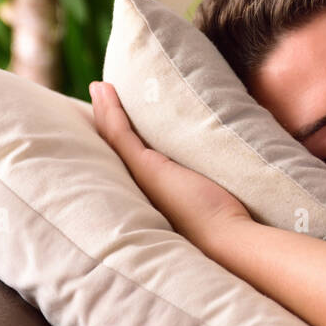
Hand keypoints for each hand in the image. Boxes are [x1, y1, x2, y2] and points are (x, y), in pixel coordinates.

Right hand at [89, 80, 251, 248]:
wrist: (227, 239)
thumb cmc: (227, 221)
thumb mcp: (211, 192)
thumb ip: (208, 177)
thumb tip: (225, 166)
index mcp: (152, 191)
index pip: (130, 159)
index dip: (121, 135)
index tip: (116, 114)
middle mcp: (139, 186)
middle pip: (114, 149)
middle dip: (105, 121)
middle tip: (98, 93)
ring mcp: (139, 177)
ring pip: (113, 139)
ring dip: (102, 110)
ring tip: (98, 86)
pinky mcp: (145, 168)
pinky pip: (119, 133)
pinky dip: (109, 110)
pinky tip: (103, 88)